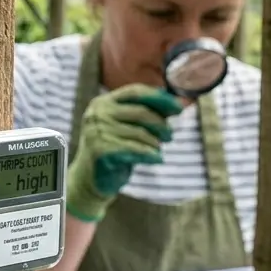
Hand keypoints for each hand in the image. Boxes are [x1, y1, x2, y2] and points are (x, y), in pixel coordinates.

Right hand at [65, 84, 181, 221]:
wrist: (90, 179)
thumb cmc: (114, 150)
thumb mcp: (129, 128)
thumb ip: (149, 114)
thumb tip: (180, 104)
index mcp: (103, 102)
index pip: (135, 91)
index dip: (159, 98)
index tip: (178, 108)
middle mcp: (97, 113)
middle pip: (140, 112)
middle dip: (161, 124)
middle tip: (169, 136)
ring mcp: (96, 130)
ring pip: (139, 132)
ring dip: (155, 142)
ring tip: (158, 149)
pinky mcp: (99, 149)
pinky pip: (134, 149)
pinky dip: (150, 154)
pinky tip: (157, 159)